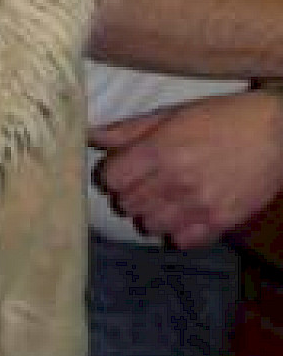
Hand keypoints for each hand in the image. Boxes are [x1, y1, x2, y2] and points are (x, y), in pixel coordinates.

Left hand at [90, 90, 282, 247]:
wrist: (275, 134)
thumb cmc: (220, 117)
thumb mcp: (171, 114)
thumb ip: (129, 129)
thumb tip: (90, 135)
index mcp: (160, 150)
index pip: (112, 179)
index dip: (113, 174)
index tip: (122, 169)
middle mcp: (175, 181)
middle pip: (127, 204)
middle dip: (129, 193)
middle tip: (143, 182)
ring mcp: (199, 205)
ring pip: (150, 226)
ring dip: (150, 213)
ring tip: (162, 198)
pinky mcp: (221, 223)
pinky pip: (181, 241)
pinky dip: (176, 231)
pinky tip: (183, 213)